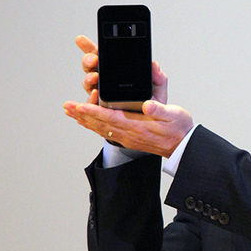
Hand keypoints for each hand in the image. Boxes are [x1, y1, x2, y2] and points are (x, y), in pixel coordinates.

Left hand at [64, 36, 192, 157]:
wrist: (183, 146)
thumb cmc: (179, 128)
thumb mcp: (173, 114)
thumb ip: (159, 109)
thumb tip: (147, 104)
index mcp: (138, 126)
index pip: (110, 117)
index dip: (94, 111)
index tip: (79, 105)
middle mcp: (129, 134)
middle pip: (100, 123)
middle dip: (82, 114)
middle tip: (67, 106)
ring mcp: (128, 138)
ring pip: (101, 128)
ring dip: (85, 120)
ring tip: (71, 112)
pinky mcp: (129, 139)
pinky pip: (107, 132)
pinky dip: (94, 126)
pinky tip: (88, 123)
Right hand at [73, 35, 167, 104]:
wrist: (153, 122)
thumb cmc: (154, 102)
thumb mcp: (158, 87)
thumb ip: (158, 76)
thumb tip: (154, 64)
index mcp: (118, 70)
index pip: (102, 55)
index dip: (90, 47)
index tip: (82, 40)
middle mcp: (106, 80)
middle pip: (90, 66)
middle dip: (88, 60)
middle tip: (93, 59)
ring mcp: (102, 94)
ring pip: (88, 82)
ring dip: (88, 78)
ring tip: (95, 77)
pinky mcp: (102, 108)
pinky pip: (92, 103)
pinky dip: (91, 98)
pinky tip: (95, 94)